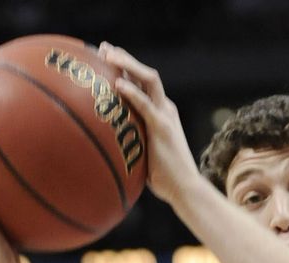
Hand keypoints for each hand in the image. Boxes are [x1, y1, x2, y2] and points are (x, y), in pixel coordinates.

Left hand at [97, 43, 198, 205]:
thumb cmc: (164, 180)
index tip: (105, 57)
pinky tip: (117, 83)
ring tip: (109, 56)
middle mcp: (164, 108)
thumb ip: (132, 145)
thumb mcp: (144, 156)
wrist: (185, 189)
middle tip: (103, 48)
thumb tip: (109, 150)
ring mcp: (165, 116)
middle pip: (145, 74)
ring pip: (149, 79)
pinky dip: (132, 92)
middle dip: (124, 58)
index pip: (142, 83)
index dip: (125, 67)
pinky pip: (145, 105)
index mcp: (160, 112)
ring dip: (129, 65)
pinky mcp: (162, 127)